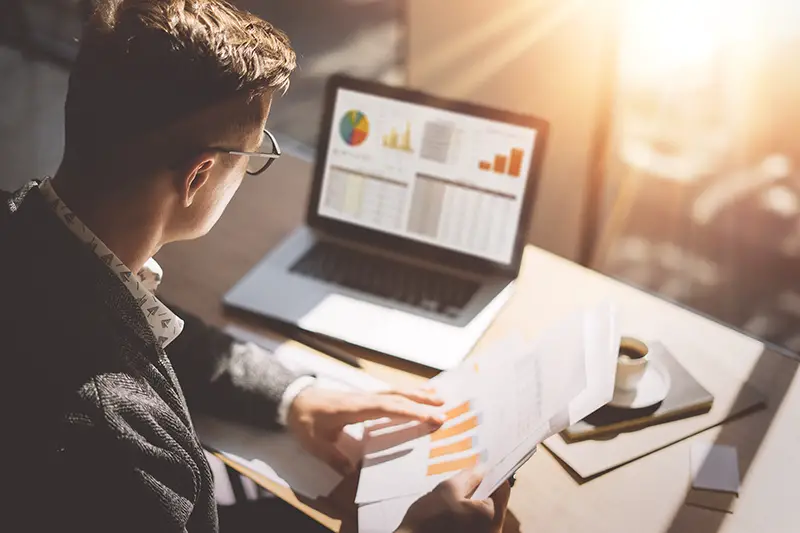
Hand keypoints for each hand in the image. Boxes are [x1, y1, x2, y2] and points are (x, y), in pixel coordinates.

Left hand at [287, 387, 444, 473]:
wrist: (293, 400)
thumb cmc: (304, 420)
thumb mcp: (314, 443)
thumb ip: (333, 456)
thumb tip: (351, 471)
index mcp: (354, 408)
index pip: (387, 408)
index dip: (410, 412)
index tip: (430, 417)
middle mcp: (363, 398)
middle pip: (396, 397)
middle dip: (421, 403)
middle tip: (445, 409)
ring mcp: (364, 395)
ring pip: (395, 392)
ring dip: (417, 394)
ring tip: (439, 397)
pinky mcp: (363, 396)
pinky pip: (389, 393)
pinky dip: (406, 392)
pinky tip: (417, 394)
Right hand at [397, 469, 510, 532]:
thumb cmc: (429, 519)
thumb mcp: (448, 489)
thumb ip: (469, 477)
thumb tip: (482, 469)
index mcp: (491, 517)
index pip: (502, 488)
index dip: (493, 473)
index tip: (483, 465)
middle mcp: (493, 531)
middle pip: (494, 503)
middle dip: (481, 488)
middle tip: (466, 477)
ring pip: (484, 514)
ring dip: (473, 501)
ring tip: (456, 494)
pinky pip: (476, 524)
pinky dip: (468, 514)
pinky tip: (452, 510)